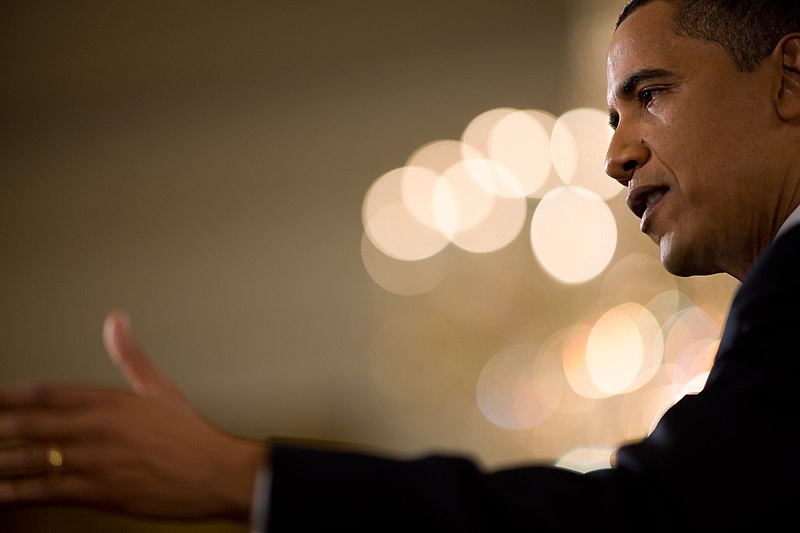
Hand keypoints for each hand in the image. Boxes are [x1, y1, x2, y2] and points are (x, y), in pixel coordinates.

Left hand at [0, 310, 265, 521]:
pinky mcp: (96, 492)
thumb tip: (116, 321)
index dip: (9, 396)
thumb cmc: (190, 435)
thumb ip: (131, 355)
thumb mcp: (161, 388)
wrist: (215, 473)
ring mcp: (93, 461)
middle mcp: (96, 428)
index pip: (45, 393)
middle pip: (28, 424)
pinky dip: (16, 493)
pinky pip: (44, 491)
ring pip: (29, 459)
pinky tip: (0, 492)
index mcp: (109, 400)